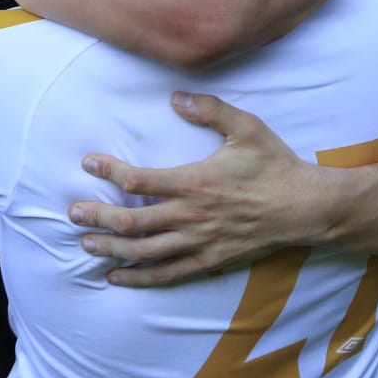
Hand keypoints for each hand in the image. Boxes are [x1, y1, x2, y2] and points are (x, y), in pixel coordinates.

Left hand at [68, 92, 324, 286]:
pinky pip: (167, 274)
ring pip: (143, 252)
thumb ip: (211, 110)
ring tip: (85, 244)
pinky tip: (116, 278)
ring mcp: (198, 242)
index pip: (139, 180)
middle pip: (132, 222)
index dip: (109, 172)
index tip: (88, 164)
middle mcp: (190, 216)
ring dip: (110, 249)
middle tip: (73, 213)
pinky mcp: (209, 260)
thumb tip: (176, 98)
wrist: (304, 207)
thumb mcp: (247, 128)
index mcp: (195, 181)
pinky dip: (138, 279)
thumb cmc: (274, 166)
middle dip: (97, 218)